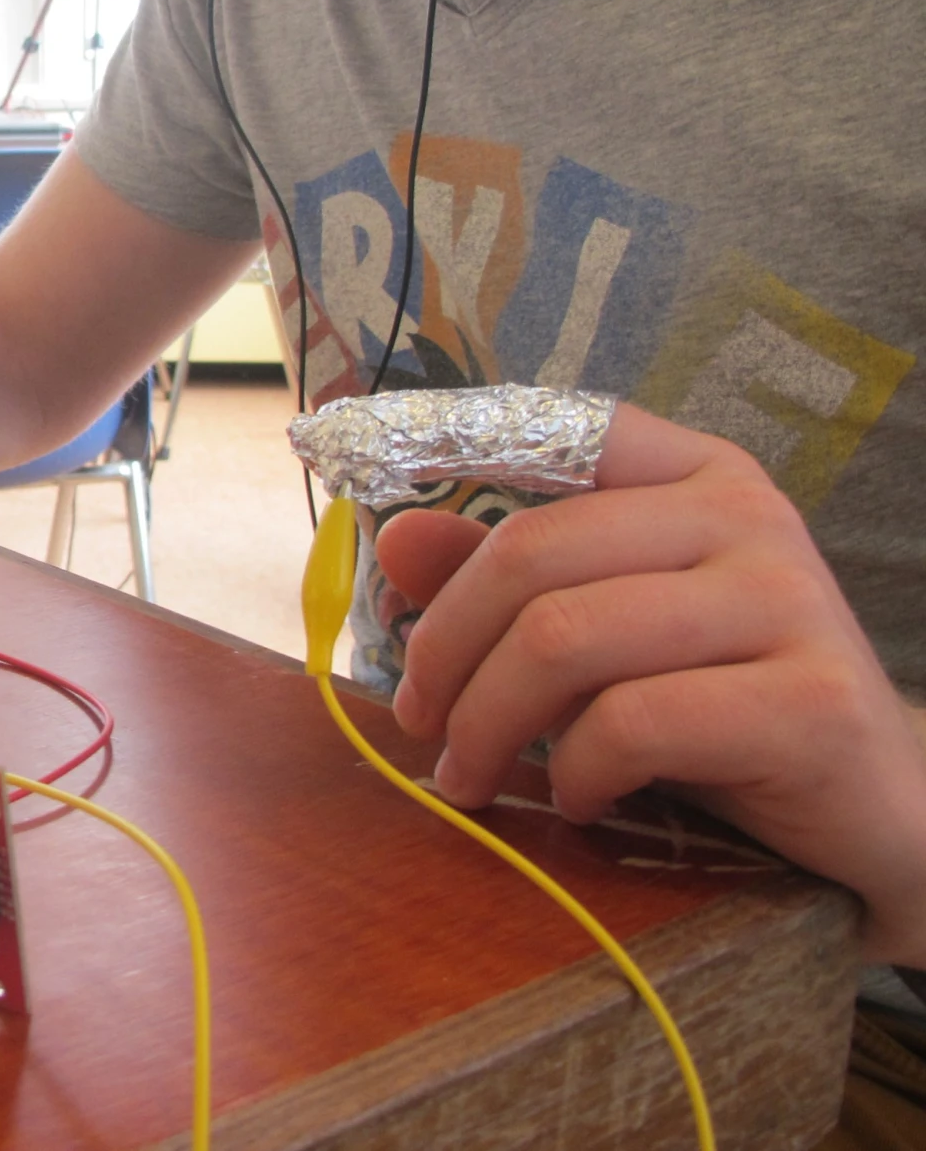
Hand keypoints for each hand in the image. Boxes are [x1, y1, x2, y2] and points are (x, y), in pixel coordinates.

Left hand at [382, 402, 925, 964]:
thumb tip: (393, 537)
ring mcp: (789, 601)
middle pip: (531, 557)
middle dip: (445, 649)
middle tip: (419, 723)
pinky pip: (633, 724)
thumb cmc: (721, 707)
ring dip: (489, 726)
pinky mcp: (812, 703)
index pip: (551, 432)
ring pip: (566, 641)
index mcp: (694, 472)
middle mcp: (749, 514)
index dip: (447, 450)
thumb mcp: (606, 633)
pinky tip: (577, 800)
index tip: (369, 510)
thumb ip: (507, 579)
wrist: (876, 811)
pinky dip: (576, 773)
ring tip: (471, 778)